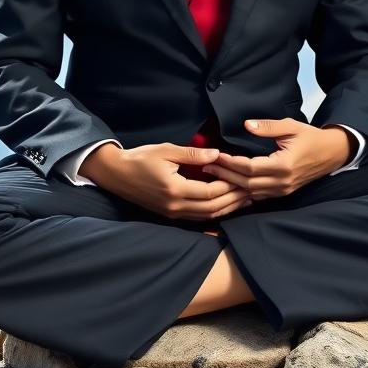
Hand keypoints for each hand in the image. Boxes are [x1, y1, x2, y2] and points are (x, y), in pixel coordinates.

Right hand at [80, 141, 254, 221]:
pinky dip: (214, 212)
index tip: (245, 178)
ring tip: (244, 199)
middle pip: (212, 208)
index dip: (230, 187)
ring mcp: (172, 213)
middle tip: (252, 191)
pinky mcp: (170, 214)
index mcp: (175, 189)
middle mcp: (175, 206)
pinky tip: (224, 206)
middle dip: (234, 200)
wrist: (116, 174)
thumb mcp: (166, 150)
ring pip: (206, 216)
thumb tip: (217, 154)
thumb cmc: (140, 158)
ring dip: (227, 209)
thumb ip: (192, 154)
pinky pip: (197, 217)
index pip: (211, 192)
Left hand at [201, 119, 353, 199]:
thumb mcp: (291, 126)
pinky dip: (243, 192)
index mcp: (284, 165)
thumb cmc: (311, 137)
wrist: (332, 153)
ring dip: (231, 185)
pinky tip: (230, 187)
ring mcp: (283, 190)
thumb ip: (268, 126)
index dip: (230, 163)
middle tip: (206, 167)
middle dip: (225, 175)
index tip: (215, 155)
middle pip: (246, 183)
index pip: (249, 167)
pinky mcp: (283, 193)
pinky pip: (259, 196)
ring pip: (251, 192)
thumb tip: (247, 125)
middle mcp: (282, 182)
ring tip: (213, 175)